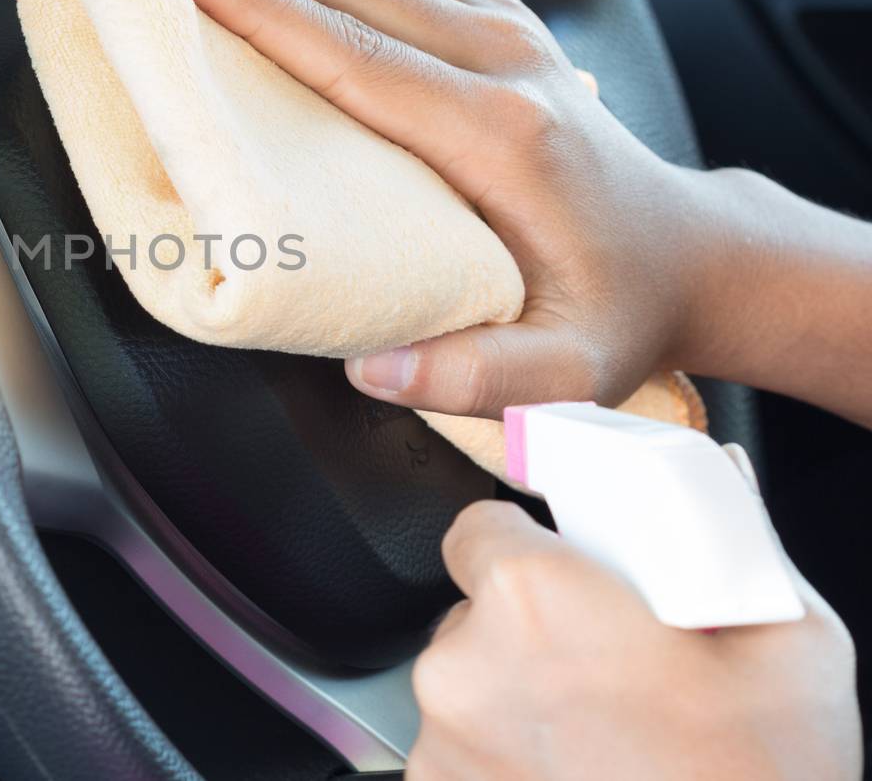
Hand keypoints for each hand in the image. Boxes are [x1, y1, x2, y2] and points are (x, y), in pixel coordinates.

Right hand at [162, 0, 871, 425]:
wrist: (688, 254)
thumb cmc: (615, 308)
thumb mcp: (566, 371)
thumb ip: (478, 378)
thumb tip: (373, 372)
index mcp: (498, 134)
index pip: (350, 53)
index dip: (255, 10)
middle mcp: (500, 61)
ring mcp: (502, 33)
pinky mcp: (496, 27)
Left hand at [409, 447, 859, 779]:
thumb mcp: (790, 646)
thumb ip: (738, 543)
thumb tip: (720, 481)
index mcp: (533, 599)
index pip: (477, 527)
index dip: (524, 544)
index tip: (566, 569)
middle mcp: (465, 667)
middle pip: (475, 613)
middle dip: (531, 630)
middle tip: (608, 666)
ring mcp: (443, 744)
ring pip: (469, 687)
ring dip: (516, 698)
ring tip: (601, 735)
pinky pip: (462, 751)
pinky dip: (506, 758)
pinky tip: (577, 771)